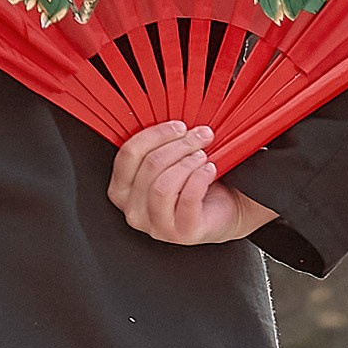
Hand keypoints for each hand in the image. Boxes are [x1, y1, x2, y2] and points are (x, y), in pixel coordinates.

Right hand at [110, 121, 271, 246]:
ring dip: (188, 163)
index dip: (155, 135)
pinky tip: (210, 170)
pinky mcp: (181, 234)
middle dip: (179, 144)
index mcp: (122, 190)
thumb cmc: (194, 184)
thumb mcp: (169, 161)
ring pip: (163, 185)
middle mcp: (133, 211)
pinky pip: (187, 200)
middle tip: (200, 136)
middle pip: (149, 166)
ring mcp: (156, 226)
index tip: (179, 126)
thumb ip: (158, 144)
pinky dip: (200, 178)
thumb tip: (168, 114)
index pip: (128, 155)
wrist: (225, 211)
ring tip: (204, 156)